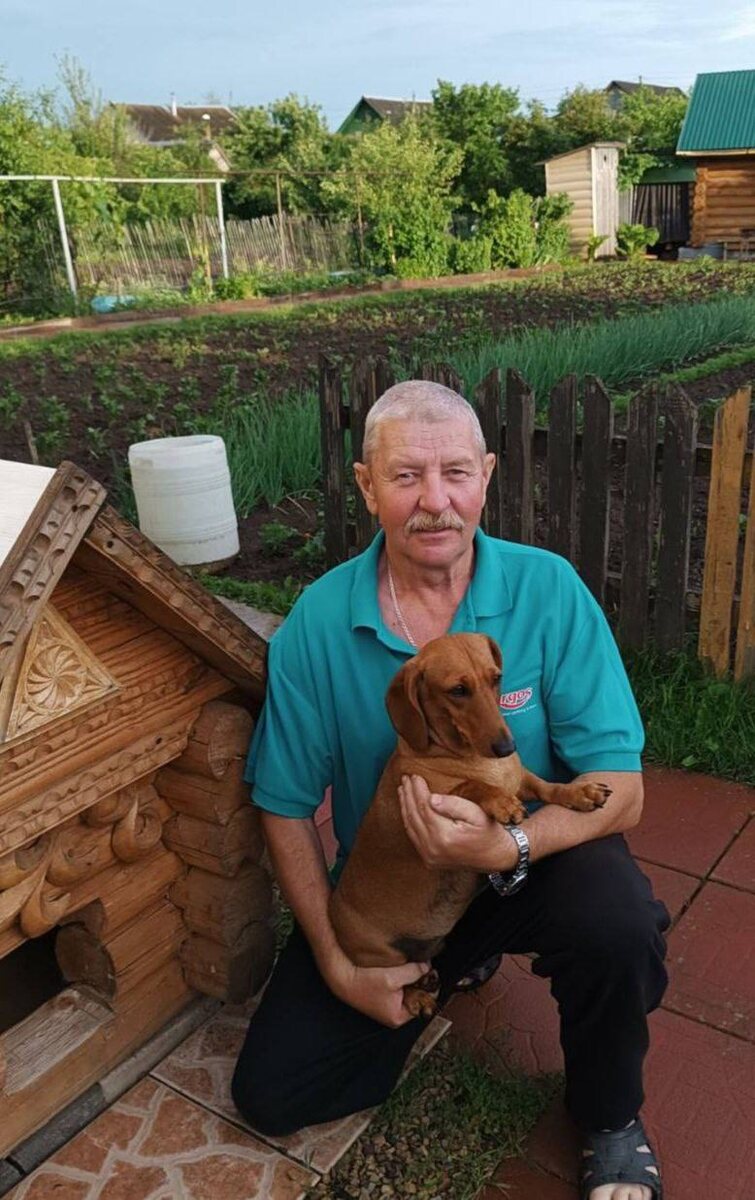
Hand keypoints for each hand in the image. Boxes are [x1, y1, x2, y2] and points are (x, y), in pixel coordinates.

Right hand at [323, 947, 431, 1026]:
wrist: (341, 978)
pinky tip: (402, 968)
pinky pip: (399, 988)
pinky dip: (402, 978)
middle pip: (416, 997)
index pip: (423, 1002)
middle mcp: (394, 1014)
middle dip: (421, 981)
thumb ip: (413, 972)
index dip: (430, 986)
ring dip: (411, 978)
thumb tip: (427, 967)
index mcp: (399, 1017)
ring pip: (407, 991)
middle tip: (425, 966)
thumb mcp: (393, 977)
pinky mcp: (382, 997)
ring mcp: (388, 1006)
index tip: (433, 971)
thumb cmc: (364, 982)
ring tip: (414, 965)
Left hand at [398, 774, 518, 872]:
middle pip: (414, 816)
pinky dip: (409, 820)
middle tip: (406, 778)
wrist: (495, 857)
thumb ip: (454, 805)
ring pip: (410, 826)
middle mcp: (433, 848)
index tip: (415, 775)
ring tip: (403, 789)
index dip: (418, 790)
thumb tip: (432, 798)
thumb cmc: (488, 832)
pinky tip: (408, 808)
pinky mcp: (428, 860)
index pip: (424, 807)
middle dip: (408, 795)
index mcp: (445, 836)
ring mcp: (429, 856)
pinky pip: (413, 837)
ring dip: (405, 806)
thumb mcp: (477, 814)